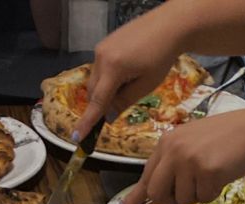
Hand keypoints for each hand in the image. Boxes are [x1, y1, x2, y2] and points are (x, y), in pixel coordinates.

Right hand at [73, 7, 183, 141]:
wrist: (168, 26)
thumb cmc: (161, 57)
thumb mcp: (146, 85)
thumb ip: (124, 102)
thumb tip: (108, 118)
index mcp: (113, 69)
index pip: (97, 102)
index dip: (87, 122)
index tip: (76, 137)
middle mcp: (101, 57)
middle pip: (93, 92)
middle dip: (100, 105)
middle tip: (117, 109)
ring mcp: (100, 48)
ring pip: (95, 80)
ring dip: (104, 91)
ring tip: (128, 84)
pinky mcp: (104, 44)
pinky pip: (99, 69)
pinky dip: (107, 79)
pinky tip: (125, 73)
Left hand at [122, 109, 244, 203]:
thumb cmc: (222, 140)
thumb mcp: (189, 146)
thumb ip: (170, 166)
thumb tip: (149, 194)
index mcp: (166, 143)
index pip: (146, 176)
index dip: (135, 198)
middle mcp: (173, 150)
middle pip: (157, 194)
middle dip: (171, 201)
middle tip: (188, 193)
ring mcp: (188, 160)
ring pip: (181, 199)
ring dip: (197, 195)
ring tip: (210, 174)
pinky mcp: (206, 171)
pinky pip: (202, 198)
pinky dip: (212, 193)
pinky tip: (220, 174)